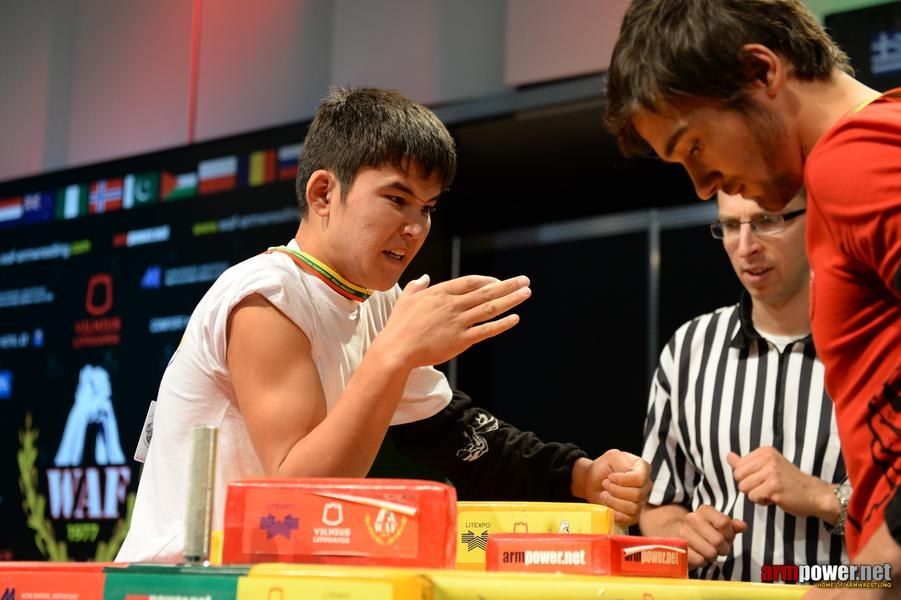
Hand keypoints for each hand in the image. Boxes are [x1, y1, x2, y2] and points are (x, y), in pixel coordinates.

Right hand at [377, 274, 530, 368]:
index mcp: (440, 293)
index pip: (470, 282)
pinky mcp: (461, 340)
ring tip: (526, 293)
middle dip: (508, 285)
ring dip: (511, 300)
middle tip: (525, 280)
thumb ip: (417, 287)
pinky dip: (502, 324)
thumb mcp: (406, 299)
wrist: (397, 350)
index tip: (499, 281)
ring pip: (490, 308)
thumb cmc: (398, 326)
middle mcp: (452, 305)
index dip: (487, 280)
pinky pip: (486, 330)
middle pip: (486, 292)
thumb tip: (425, 277)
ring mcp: (458, 322)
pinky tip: (515, 318)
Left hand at [573, 450, 650, 525]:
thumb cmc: (603, 468)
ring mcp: (641, 501)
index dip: (623, 480)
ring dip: (613, 501)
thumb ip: (621, 460)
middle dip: (615, 490)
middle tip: (605, 484)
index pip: (640, 478)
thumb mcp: (610, 457)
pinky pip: (628, 519)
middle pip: (636, 494)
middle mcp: (645, 485)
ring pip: (633, 507)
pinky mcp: (634, 515)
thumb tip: (626, 473)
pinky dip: (614, 513)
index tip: (611, 477)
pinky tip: (608, 504)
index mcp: (643, 469)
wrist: (593, 481)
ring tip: (605, 494)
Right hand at [677, 505, 747, 568]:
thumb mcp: (718, 527)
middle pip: (718, 540)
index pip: (724, 523)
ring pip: (710, 552)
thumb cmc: (703, 532)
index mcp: (704, 510)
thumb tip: (742, 526)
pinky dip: (701, 561)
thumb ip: (732, 526)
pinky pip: (699, 560)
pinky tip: (697, 555)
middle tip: (717, 548)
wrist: (674, 534)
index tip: (725, 537)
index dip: (728, 534)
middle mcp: (691, 518)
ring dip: (711, 556)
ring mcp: (682, 532)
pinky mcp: (677, 547)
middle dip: (722, 549)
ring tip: (706, 551)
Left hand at [727, 448, 837, 520]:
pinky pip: (753, 497)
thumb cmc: (789, 481)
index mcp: (764, 451)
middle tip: (766, 487)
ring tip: (771, 492)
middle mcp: (768, 458)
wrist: (814, 494)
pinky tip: (775, 498)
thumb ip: (746, 462)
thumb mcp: (767, 466)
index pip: (737, 466)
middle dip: (748, 486)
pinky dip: (762, 502)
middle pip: (738, 477)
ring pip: (744, 487)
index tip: (764, 479)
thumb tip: (728, 456)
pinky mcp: (774, 487)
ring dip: (755, 495)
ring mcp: (771, 472)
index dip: (747, 477)